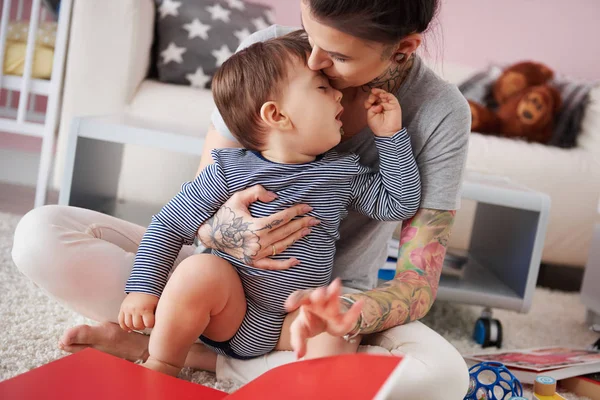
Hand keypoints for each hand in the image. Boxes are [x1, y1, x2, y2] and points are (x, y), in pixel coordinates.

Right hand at [118, 292, 158, 331]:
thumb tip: (158, 324)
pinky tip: (129, 329)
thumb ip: (156, 314)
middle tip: (145, 324)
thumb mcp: (157, 304)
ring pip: (128, 324)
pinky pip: (120, 320)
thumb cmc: (152, 295)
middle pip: (137, 325)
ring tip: (139, 325)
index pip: (148, 324)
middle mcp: (135, 309)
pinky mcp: (122, 308)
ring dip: (134, 327)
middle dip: (143, 326)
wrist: (144, 285)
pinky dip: (124, 326)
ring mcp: (127, 309)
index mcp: (145, 308)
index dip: (151, 325)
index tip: (152, 322)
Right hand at [197, 184, 319, 269]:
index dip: (296, 211)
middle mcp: (257, 242)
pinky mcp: (252, 262)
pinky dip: (284, 264)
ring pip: (282, 246)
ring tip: (308, 230)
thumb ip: (256, 192)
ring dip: (297, 238)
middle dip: (302, 223)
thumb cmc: (225, 214)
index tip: (307, 206)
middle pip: (285, 232)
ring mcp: (255, 255)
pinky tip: (297, 260)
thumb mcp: (238, 198)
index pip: (281, 218)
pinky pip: (271, 265)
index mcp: (254, 227)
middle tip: (315, 219)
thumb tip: (275, 197)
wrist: (210, 234)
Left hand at [284, 278, 363, 357]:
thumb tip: (297, 355)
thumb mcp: (301, 331)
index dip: (294, 300)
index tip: (289, 305)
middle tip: (318, 295)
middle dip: (317, 294)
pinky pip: (350, 313)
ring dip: (334, 292)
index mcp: (305, 303)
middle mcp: (318, 300)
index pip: (299, 299)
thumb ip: (298, 341)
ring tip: (337, 285)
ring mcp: (332, 306)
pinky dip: (355, 309)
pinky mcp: (345, 316)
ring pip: (333, 297)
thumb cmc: (310, 323)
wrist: (328, 322)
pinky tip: (360, 304)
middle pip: (317, 294)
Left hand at [364, 88, 402, 136]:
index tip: (368, 102)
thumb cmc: (378, 126)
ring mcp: (388, 104)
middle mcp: (382, 104)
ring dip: (379, 92)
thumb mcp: (370, 116)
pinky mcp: (394, 104)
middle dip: (373, 95)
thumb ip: (371, 108)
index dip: (369, 99)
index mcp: (375, 107)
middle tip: (371, 98)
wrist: (386, 132)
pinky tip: (381, 95)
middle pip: (377, 95)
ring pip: (384, 94)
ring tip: (374, 92)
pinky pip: (390, 96)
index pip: (372, 100)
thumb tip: (378, 104)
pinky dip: (386, 94)